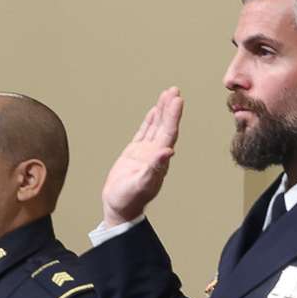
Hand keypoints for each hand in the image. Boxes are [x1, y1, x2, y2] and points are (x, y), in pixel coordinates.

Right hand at [103, 88, 182, 228]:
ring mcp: (146, 152)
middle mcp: (155, 153)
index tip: (177, 100)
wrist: (119, 207)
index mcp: (159, 159)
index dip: (173, 116)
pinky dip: (151, 120)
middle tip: (174, 90)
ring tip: (168, 94)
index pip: (168, 133)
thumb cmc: (129, 199)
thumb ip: (154, 168)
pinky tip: (155, 111)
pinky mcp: (135, 153)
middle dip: (170, 108)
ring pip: (156, 126)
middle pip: (165, 126)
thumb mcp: (141, 184)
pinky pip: (145, 132)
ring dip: (162, 111)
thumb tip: (168, 152)